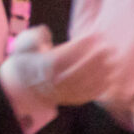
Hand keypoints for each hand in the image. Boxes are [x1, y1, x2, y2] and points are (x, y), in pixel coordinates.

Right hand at [1, 23, 118, 108]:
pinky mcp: (69, 100)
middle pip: (76, 72)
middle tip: (107, 48)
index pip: (61, 56)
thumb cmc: (27, 62)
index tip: (93, 35)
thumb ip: (32, 37)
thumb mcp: (22, 46)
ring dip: (100, 73)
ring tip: (111, 61)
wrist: (22, 87)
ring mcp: (62, 92)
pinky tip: (109, 77)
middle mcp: (51, 81)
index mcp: (40, 66)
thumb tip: (45, 33)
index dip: (79, 45)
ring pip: (83, 85)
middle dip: (94, 60)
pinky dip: (99, 88)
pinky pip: (86, 96)